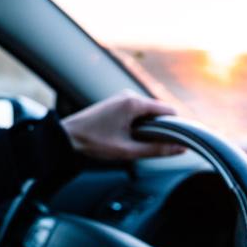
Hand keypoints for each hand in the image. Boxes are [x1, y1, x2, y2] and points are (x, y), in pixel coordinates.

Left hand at [60, 91, 186, 160]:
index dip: (176, 127)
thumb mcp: (127, 151)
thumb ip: (156, 150)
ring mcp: (122, 98)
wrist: (66, 137)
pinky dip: (139, 124)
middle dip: (160, 128)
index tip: (175, 142)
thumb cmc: (93, 142)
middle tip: (151, 146)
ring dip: (148, 127)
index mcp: (133, 102)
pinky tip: (129, 136)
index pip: (168, 110)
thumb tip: (180, 149)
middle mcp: (129, 95)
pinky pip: (137, 112)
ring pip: (148, 113)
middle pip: (159, 111)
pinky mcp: (116, 103)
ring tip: (136, 142)